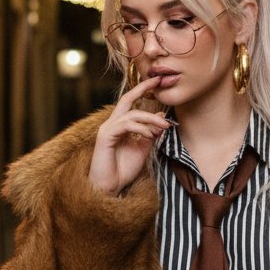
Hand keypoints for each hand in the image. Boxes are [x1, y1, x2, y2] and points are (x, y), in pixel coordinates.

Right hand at [88, 77, 172, 194]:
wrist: (109, 188)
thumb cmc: (123, 170)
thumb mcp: (142, 150)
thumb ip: (150, 134)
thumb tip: (162, 119)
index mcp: (120, 126)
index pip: (131, 103)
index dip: (143, 91)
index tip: (157, 82)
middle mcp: (112, 124)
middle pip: (127, 99)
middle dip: (142, 88)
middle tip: (158, 81)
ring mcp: (107, 129)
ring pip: (132, 114)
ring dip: (151, 119)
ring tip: (164, 128)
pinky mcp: (105, 136)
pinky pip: (126, 126)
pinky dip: (141, 129)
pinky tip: (150, 136)